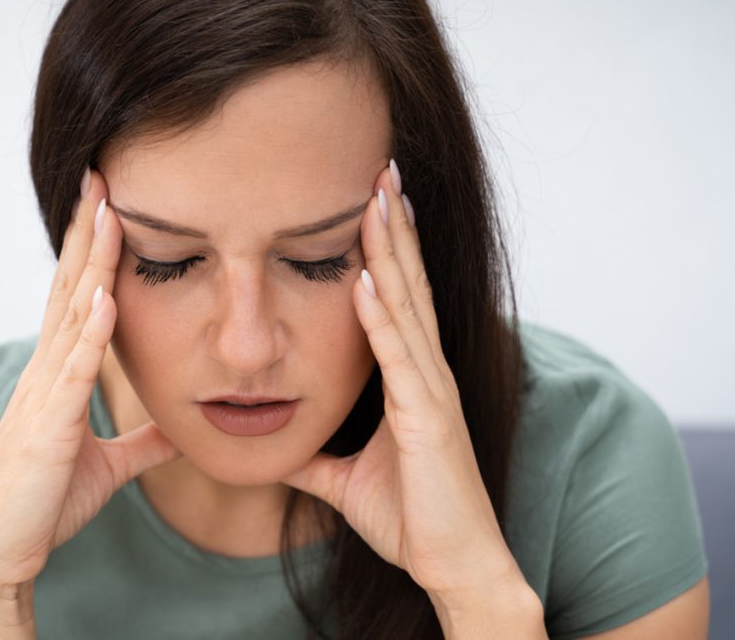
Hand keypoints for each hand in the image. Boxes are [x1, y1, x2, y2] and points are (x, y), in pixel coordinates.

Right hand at [0, 168, 182, 601]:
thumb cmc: (43, 504)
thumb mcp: (108, 466)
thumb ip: (142, 443)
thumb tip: (180, 430)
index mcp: (59, 375)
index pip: (78, 297)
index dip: (93, 250)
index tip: (110, 204)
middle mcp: (48, 372)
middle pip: (70, 287)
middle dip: (87, 232)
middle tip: (100, 176)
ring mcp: (44, 394)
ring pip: (71, 313)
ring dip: (89, 262)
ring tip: (106, 211)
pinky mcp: (49, 427)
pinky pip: (73, 371)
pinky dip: (89, 332)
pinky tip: (105, 295)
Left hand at [280, 161, 522, 602]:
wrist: (454, 566)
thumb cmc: (413, 520)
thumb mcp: (346, 479)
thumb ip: (316, 455)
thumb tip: (280, 448)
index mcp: (410, 380)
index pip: (395, 300)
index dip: (384, 250)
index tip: (369, 201)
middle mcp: (426, 373)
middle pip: (406, 285)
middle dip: (392, 227)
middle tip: (381, 168)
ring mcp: (431, 391)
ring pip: (406, 307)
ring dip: (391, 251)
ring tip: (380, 196)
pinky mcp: (428, 419)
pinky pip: (399, 360)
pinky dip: (381, 318)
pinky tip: (364, 279)